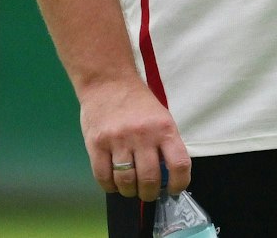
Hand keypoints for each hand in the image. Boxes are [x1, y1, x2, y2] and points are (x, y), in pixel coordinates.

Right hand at [80, 76, 191, 200]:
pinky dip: (110, 186)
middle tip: (149, 194)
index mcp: (165, 129)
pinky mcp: (96, 144)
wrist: (109, 82)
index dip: (179, 183)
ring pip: (126, 180)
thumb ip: (165, 143)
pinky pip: (103, 176)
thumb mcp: (162, 118)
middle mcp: (143, 136)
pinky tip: (114, 184)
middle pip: (149, 178)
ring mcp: (118, 140)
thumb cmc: (139, 102)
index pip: (179, 164)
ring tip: (131, 190)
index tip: (175, 190)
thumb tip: (169, 174)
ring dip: (130, 191)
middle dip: (150, 193)